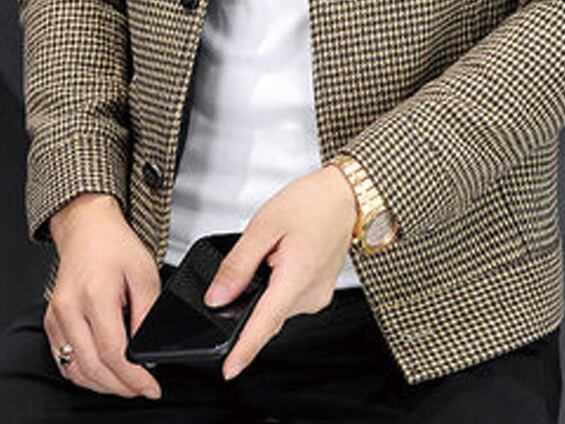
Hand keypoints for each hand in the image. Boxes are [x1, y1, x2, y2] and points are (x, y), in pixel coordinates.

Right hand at [43, 192, 162, 399]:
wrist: (87, 229)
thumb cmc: (115, 246)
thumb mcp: (145, 273)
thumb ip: (147, 313)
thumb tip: (149, 350)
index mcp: (94, 294)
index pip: (113, 351)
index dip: (133, 377)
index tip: (151, 387)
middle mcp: (69, 308)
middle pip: (93, 367)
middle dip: (120, 387)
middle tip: (142, 389)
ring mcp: (56, 317)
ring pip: (76, 370)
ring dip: (102, 385)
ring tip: (127, 383)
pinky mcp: (51, 323)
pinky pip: (64, 361)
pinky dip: (85, 374)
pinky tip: (104, 372)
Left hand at [203, 165, 358, 380]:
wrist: (347, 194)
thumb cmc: (313, 202)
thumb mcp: (264, 225)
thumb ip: (238, 264)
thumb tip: (217, 296)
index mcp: (297, 277)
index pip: (264, 324)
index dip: (244, 350)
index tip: (228, 370)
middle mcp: (312, 294)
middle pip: (267, 313)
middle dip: (250, 296)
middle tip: (260, 252)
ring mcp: (319, 295)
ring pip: (277, 305)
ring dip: (266, 288)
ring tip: (276, 248)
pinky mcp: (320, 291)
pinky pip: (290, 298)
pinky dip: (278, 285)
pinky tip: (283, 257)